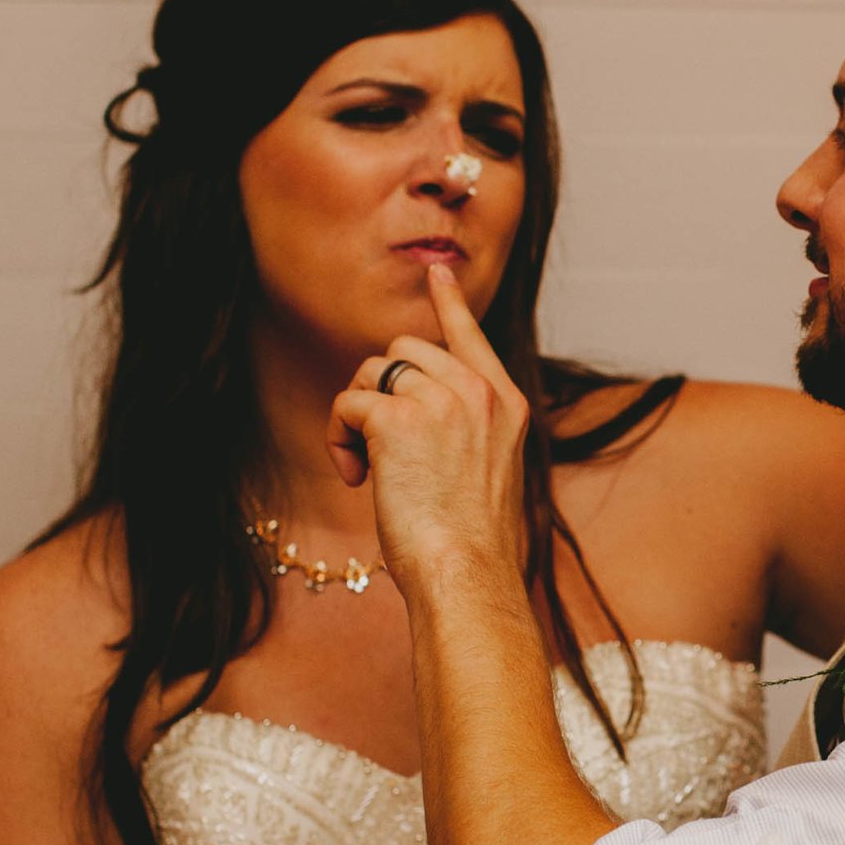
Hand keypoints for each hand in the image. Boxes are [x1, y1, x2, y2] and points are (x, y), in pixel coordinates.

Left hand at [327, 265, 529, 573]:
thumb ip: (463, 427)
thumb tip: (405, 409)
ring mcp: (443, 399)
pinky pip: (348, 405)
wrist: (468, 573)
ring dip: (356, 417)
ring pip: (371, 373)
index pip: (470, 335)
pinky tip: (356, 477)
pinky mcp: (399, 418)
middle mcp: (478, 390)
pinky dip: (338, 439)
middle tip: (379, 450)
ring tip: (368, 470)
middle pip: (405, 351)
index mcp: (505, 403)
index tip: (438, 271)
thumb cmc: (472, 542)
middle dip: (379, 392)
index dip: (449, 302)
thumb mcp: (486, 470)